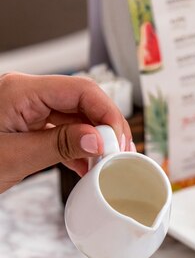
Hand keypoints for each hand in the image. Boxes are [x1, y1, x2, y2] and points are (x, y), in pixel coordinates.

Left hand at [0, 72, 132, 192]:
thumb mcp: (13, 157)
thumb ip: (59, 145)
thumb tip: (98, 138)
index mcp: (20, 90)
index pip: (81, 90)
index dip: (107, 114)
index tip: (119, 142)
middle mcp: (26, 93)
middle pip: (82, 101)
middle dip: (104, 127)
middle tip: (118, 155)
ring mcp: (27, 108)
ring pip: (75, 117)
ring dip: (93, 140)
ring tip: (104, 165)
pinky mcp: (27, 123)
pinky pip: (62, 129)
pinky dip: (78, 147)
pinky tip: (86, 166)